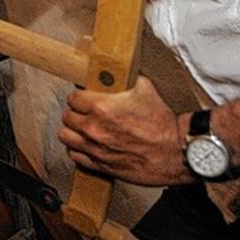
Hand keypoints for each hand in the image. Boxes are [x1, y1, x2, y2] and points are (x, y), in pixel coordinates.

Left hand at [57, 77, 191, 186]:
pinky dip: (78, 150)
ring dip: (73, 131)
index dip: (80, 97)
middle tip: (86, 113)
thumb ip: (124, 79)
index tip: (86, 99)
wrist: (175, 153)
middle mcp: (94, 129)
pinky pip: (74, 156)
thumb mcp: (145, 89)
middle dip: (76, 113)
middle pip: (67, 117)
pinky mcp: (99, 165)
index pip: (73, 98)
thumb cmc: (162, 125)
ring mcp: (95, 148)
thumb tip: (116, 73)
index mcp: (102, 108)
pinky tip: (87, 145)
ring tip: (83, 128)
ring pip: (65, 136)